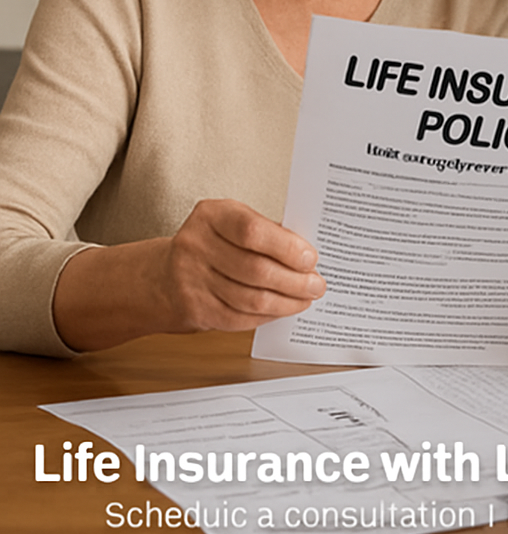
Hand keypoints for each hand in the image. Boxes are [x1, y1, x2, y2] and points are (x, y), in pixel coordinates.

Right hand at [156, 199, 325, 332]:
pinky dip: (268, 315)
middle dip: (294, 281)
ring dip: (286, 302)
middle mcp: (196, 246)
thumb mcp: (234, 221)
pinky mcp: (195, 309)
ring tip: (306, 298)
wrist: (165, 274)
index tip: (311, 258)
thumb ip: (267, 232)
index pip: (252, 232)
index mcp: (212, 215)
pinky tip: (284, 308)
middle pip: (255, 269)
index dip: (286, 247)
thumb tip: (307, 253)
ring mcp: (192, 280)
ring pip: (250, 298)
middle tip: (317, 284)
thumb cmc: (214, 242)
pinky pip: (240, 317)